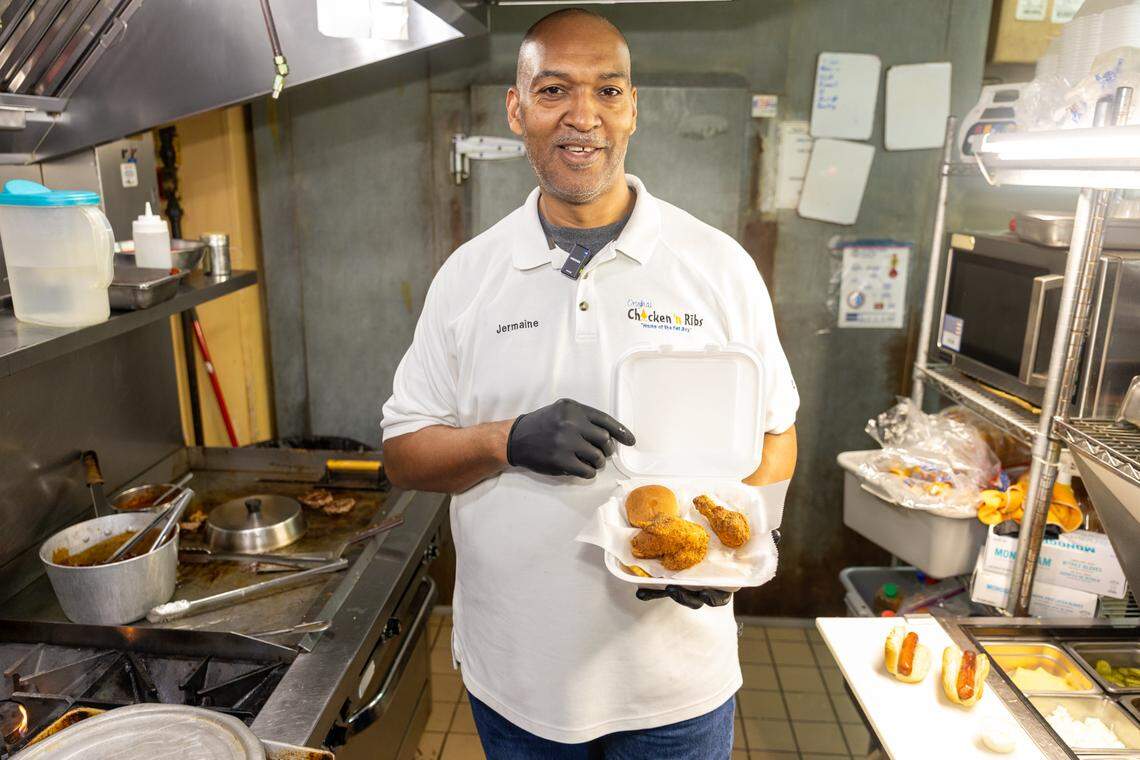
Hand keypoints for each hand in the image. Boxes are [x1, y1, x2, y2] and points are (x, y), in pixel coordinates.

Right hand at [507, 398, 634, 477]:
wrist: (516, 438)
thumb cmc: (542, 425)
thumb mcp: (561, 412)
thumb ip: (583, 418)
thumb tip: (610, 435)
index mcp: (573, 409)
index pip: (605, 420)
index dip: (621, 432)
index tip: (630, 441)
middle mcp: (570, 423)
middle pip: (604, 440)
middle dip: (607, 449)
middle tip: (601, 452)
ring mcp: (566, 442)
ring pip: (598, 457)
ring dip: (598, 462)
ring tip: (591, 461)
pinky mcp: (561, 460)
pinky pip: (587, 470)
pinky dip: (589, 472)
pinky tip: (583, 469)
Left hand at [635, 532, 775, 609]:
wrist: (724, 528)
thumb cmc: (739, 535)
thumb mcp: (754, 538)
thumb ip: (766, 539)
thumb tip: (775, 536)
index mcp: (726, 580)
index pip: (719, 595)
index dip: (711, 596)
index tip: (703, 593)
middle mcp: (707, 584)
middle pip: (695, 598)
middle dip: (685, 597)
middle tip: (675, 589)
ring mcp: (689, 580)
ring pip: (677, 592)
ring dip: (664, 593)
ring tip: (653, 588)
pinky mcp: (673, 572)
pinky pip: (660, 584)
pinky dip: (650, 588)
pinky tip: (639, 588)